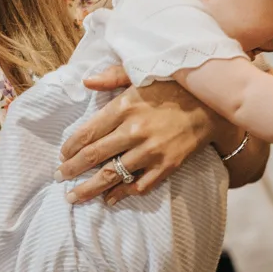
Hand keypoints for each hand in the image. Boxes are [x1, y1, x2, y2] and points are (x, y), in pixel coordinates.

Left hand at [56, 66, 214, 203]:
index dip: (70, 147)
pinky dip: (123, 194)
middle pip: (94, 156)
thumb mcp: (143, 72)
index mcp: (124, 107)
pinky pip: (140, 185)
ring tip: (75, 196)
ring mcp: (151, 151)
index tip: (62, 156)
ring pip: (112, 175)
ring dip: (90, 188)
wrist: (212, 105)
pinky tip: (110, 199)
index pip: (88, 132)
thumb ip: (113, 76)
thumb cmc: (175, 87)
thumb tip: (86, 81)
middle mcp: (134, 131)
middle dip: (72, 170)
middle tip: (60, 178)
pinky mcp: (167, 165)